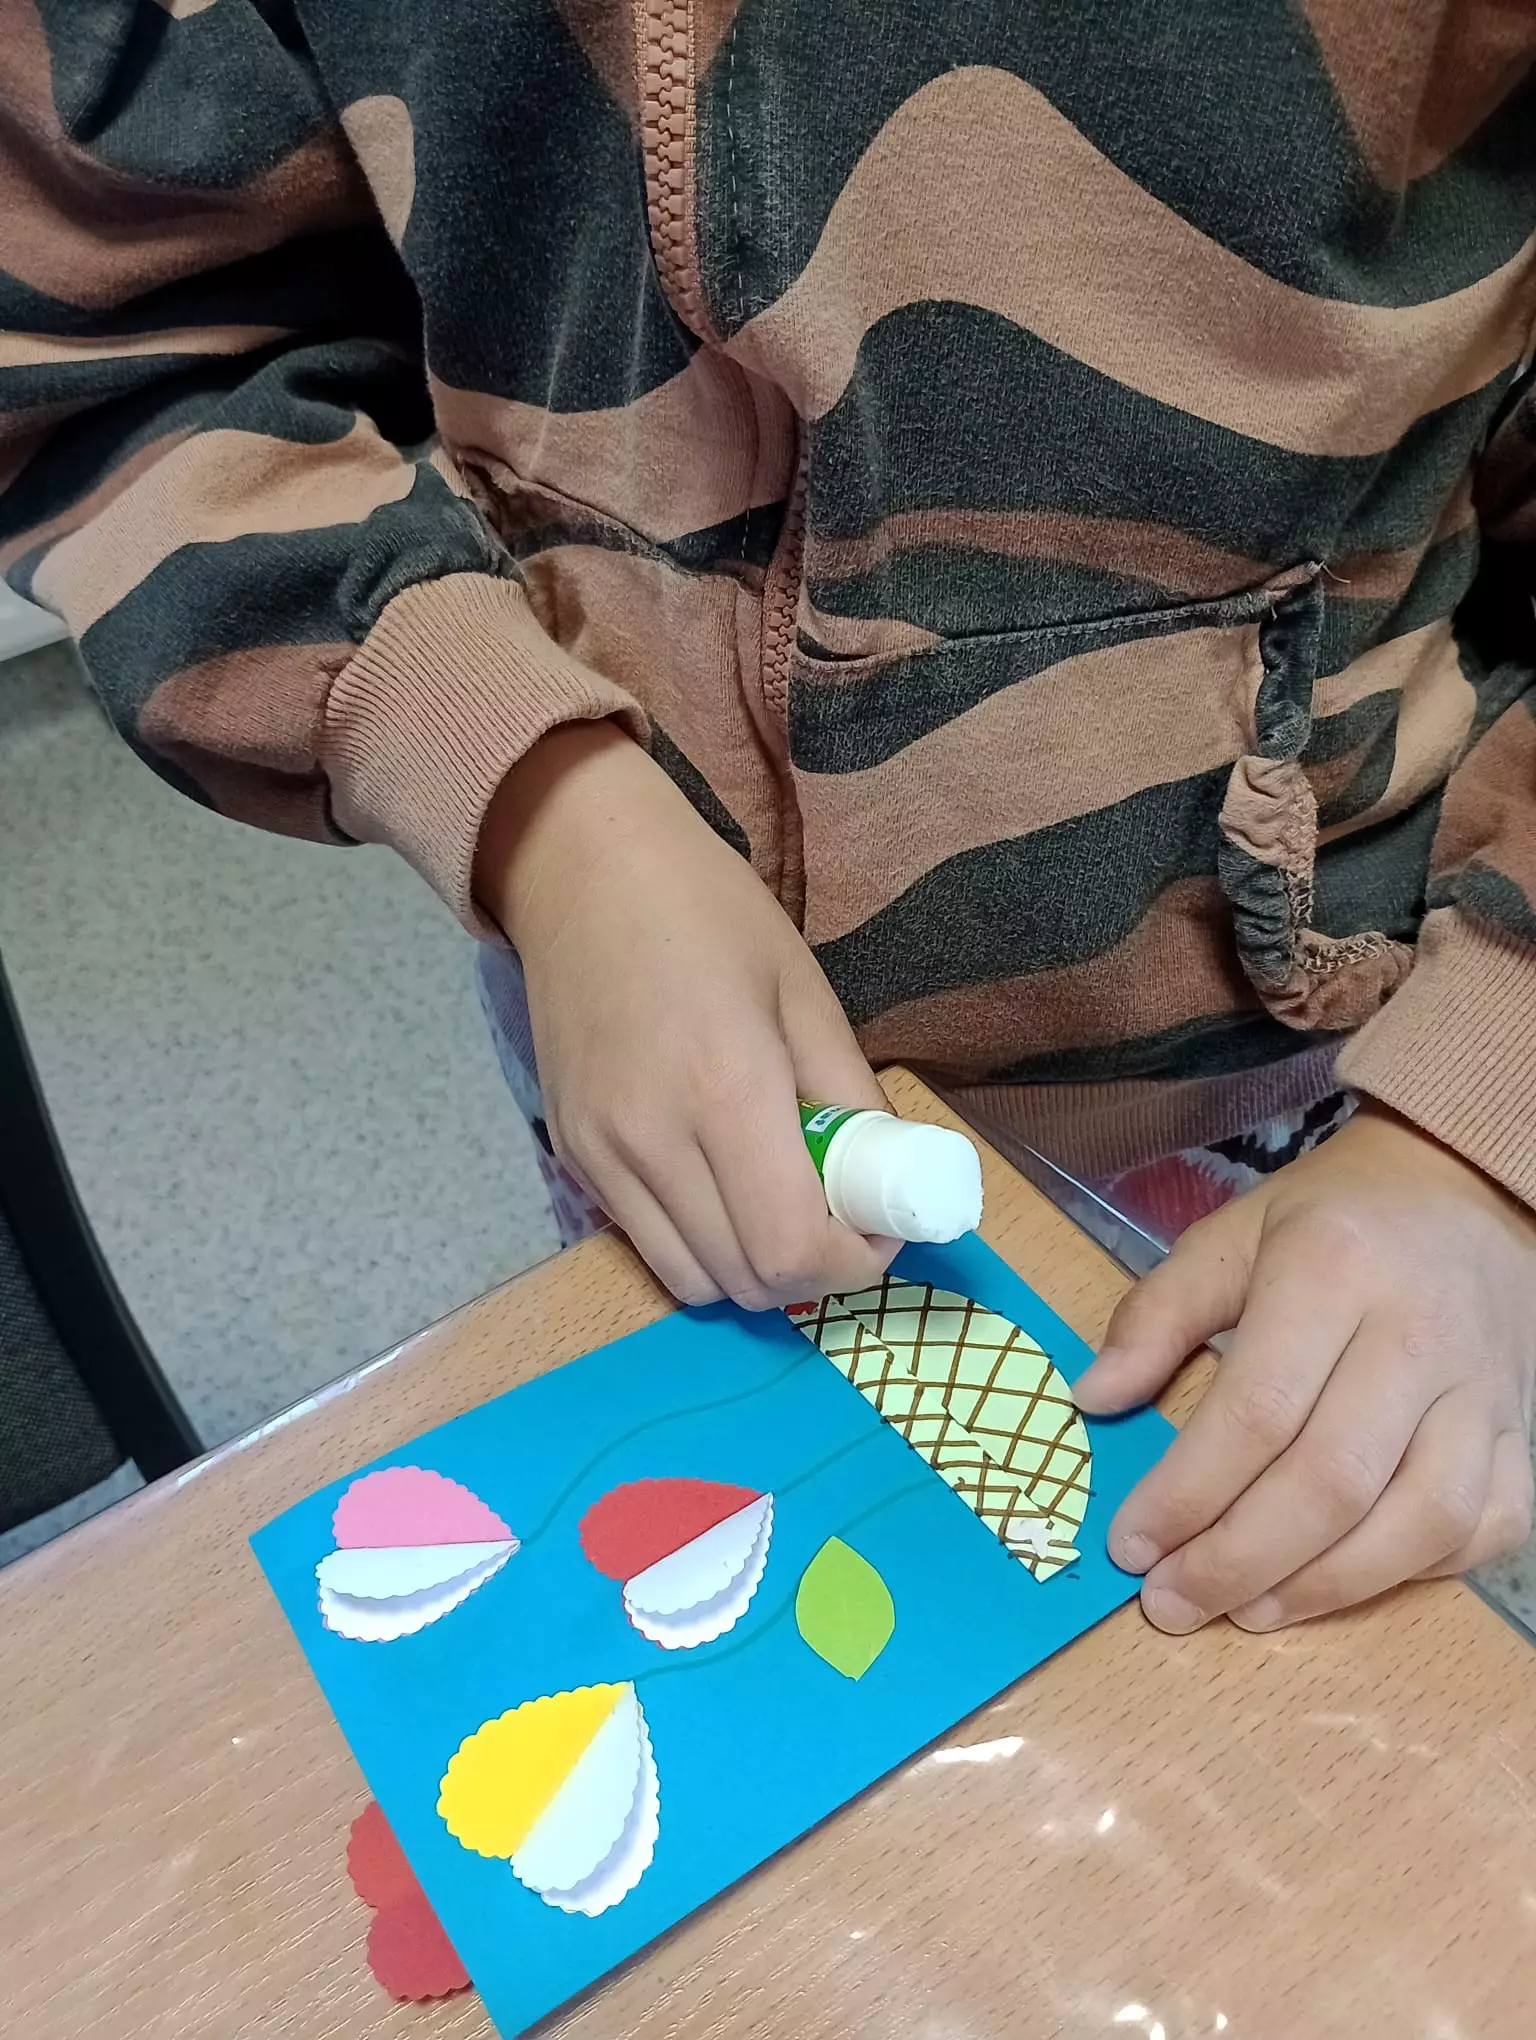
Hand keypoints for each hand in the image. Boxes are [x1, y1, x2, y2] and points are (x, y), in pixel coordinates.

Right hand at [474, 721, 896, 1309]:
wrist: (580, 870)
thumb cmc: (708, 912)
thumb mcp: (804, 990)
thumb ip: (849, 1096)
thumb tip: (888, 1181)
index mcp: (726, 1090)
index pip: (792, 1251)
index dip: (852, 1264)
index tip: (877, 1226)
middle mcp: (652, 1141)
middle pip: (745, 1282)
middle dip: (811, 1270)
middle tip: (838, 1215)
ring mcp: (598, 1156)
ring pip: (691, 1281)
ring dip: (750, 1266)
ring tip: (776, 1201)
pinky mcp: (568, 1155)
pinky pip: (645, 1242)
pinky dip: (696, 1241)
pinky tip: (716, 1181)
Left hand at [1074, 1103, 1535, 1629]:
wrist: (1466, 1195)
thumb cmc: (1330, 1221)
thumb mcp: (1230, 1235)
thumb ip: (1158, 1314)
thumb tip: (1094, 1398)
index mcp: (1331, 1271)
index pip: (1256, 1410)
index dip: (1188, 1492)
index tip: (1130, 1545)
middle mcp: (1417, 1336)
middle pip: (1331, 1481)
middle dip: (1239, 1560)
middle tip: (1171, 1603)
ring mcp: (1484, 1392)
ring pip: (1417, 1521)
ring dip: (1322, 1587)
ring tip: (1245, 1610)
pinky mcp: (1523, 1435)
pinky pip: (1485, 1528)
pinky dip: (1414, 1574)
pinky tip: (1341, 1581)